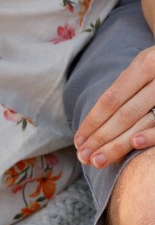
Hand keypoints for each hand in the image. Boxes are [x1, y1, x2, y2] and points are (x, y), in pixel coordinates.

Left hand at [74, 45, 154, 167]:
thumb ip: (128, 86)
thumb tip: (97, 118)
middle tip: (83, 158)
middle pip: (123, 112)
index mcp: (144, 64)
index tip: (77, 141)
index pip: (111, 98)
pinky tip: (135, 144)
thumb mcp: (148, 65)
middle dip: (101, 137)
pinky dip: (152, 134)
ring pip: (141, 119)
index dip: (92, 121)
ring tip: (99, 160)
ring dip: (119, 143)